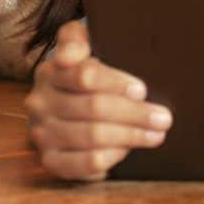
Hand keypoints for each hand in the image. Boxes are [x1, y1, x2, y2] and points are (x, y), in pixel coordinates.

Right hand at [25, 20, 172, 180]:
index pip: (85, 76)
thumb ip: (75, 39)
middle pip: (93, 108)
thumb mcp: (84, 45)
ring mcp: (42, 134)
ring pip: (92, 137)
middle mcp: (40, 103)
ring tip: (157, 134)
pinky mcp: (51, 161)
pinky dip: (111, 157)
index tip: (143, 90)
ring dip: (130, 136)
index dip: (116, 83)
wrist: (71, 102)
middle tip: (164, 118)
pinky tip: (128, 150)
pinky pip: (85, 163)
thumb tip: (70, 55)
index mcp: (50, 72)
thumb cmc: (89, 71)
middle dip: (134, 114)